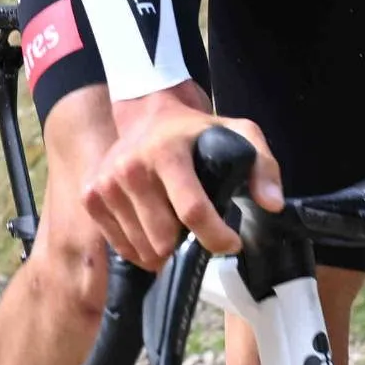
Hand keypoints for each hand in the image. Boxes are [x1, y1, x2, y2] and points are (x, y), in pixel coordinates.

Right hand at [82, 83, 280, 267]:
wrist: (147, 114)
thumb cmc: (196, 131)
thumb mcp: (239, 133)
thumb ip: (263, 165)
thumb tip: (272, 203)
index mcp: (167, 153)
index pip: (192, 211)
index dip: (216, 236)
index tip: (231, 242)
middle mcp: (130, 168)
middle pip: (165, 239)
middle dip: (188, 244)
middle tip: (198, 230)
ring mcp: (106, 185)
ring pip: (143, 249)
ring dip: (165, 249)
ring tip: (175, 226)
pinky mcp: (91, 197)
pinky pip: (122, 247)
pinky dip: (141, 247)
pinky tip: (153, 226)